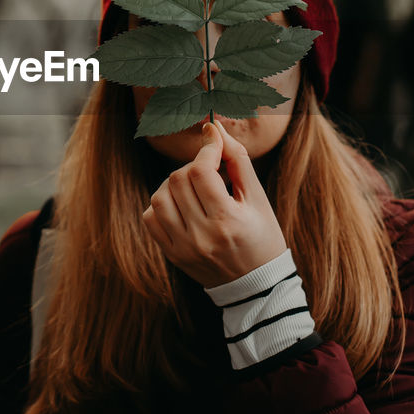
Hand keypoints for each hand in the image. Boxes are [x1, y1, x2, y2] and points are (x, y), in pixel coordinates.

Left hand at [142, 120, 287, 287]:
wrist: (257, 285)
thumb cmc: (262, 237)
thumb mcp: (258, 198)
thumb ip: (237, 160)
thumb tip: (214, 129)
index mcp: (227, 220)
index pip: (201, 171)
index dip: (207, 148)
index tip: (213, 139)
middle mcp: (201, 235)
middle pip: (178, 180)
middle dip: (193, 166)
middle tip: (210, 170)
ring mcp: (183, 247)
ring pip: (159, 197)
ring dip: (174, 184)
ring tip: (194, 188)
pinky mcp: (172, 254)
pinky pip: (150, 219)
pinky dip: (161, 204)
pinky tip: (180, 205)